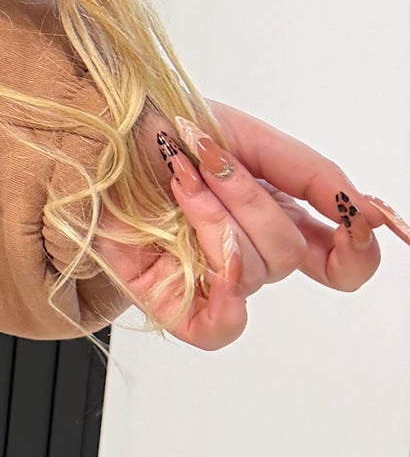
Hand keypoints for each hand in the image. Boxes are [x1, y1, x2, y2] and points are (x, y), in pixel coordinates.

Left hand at [90, 99, 404, 349]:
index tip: (356, 219)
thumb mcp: (246, 135)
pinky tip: (208, 254)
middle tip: (205, 159)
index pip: (341, 262)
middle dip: (248, 200)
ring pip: (253, 271)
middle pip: (289, 254)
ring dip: (213, 215)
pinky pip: (220, 327)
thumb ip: (313, 174)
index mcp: (273, 216)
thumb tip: (363, 209)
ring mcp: (209, 280)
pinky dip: (226, 295)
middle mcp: (247, 252)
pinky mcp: (171, 301)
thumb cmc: (160, 129)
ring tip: (175, 178)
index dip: (359, 251)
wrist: (93, 130)